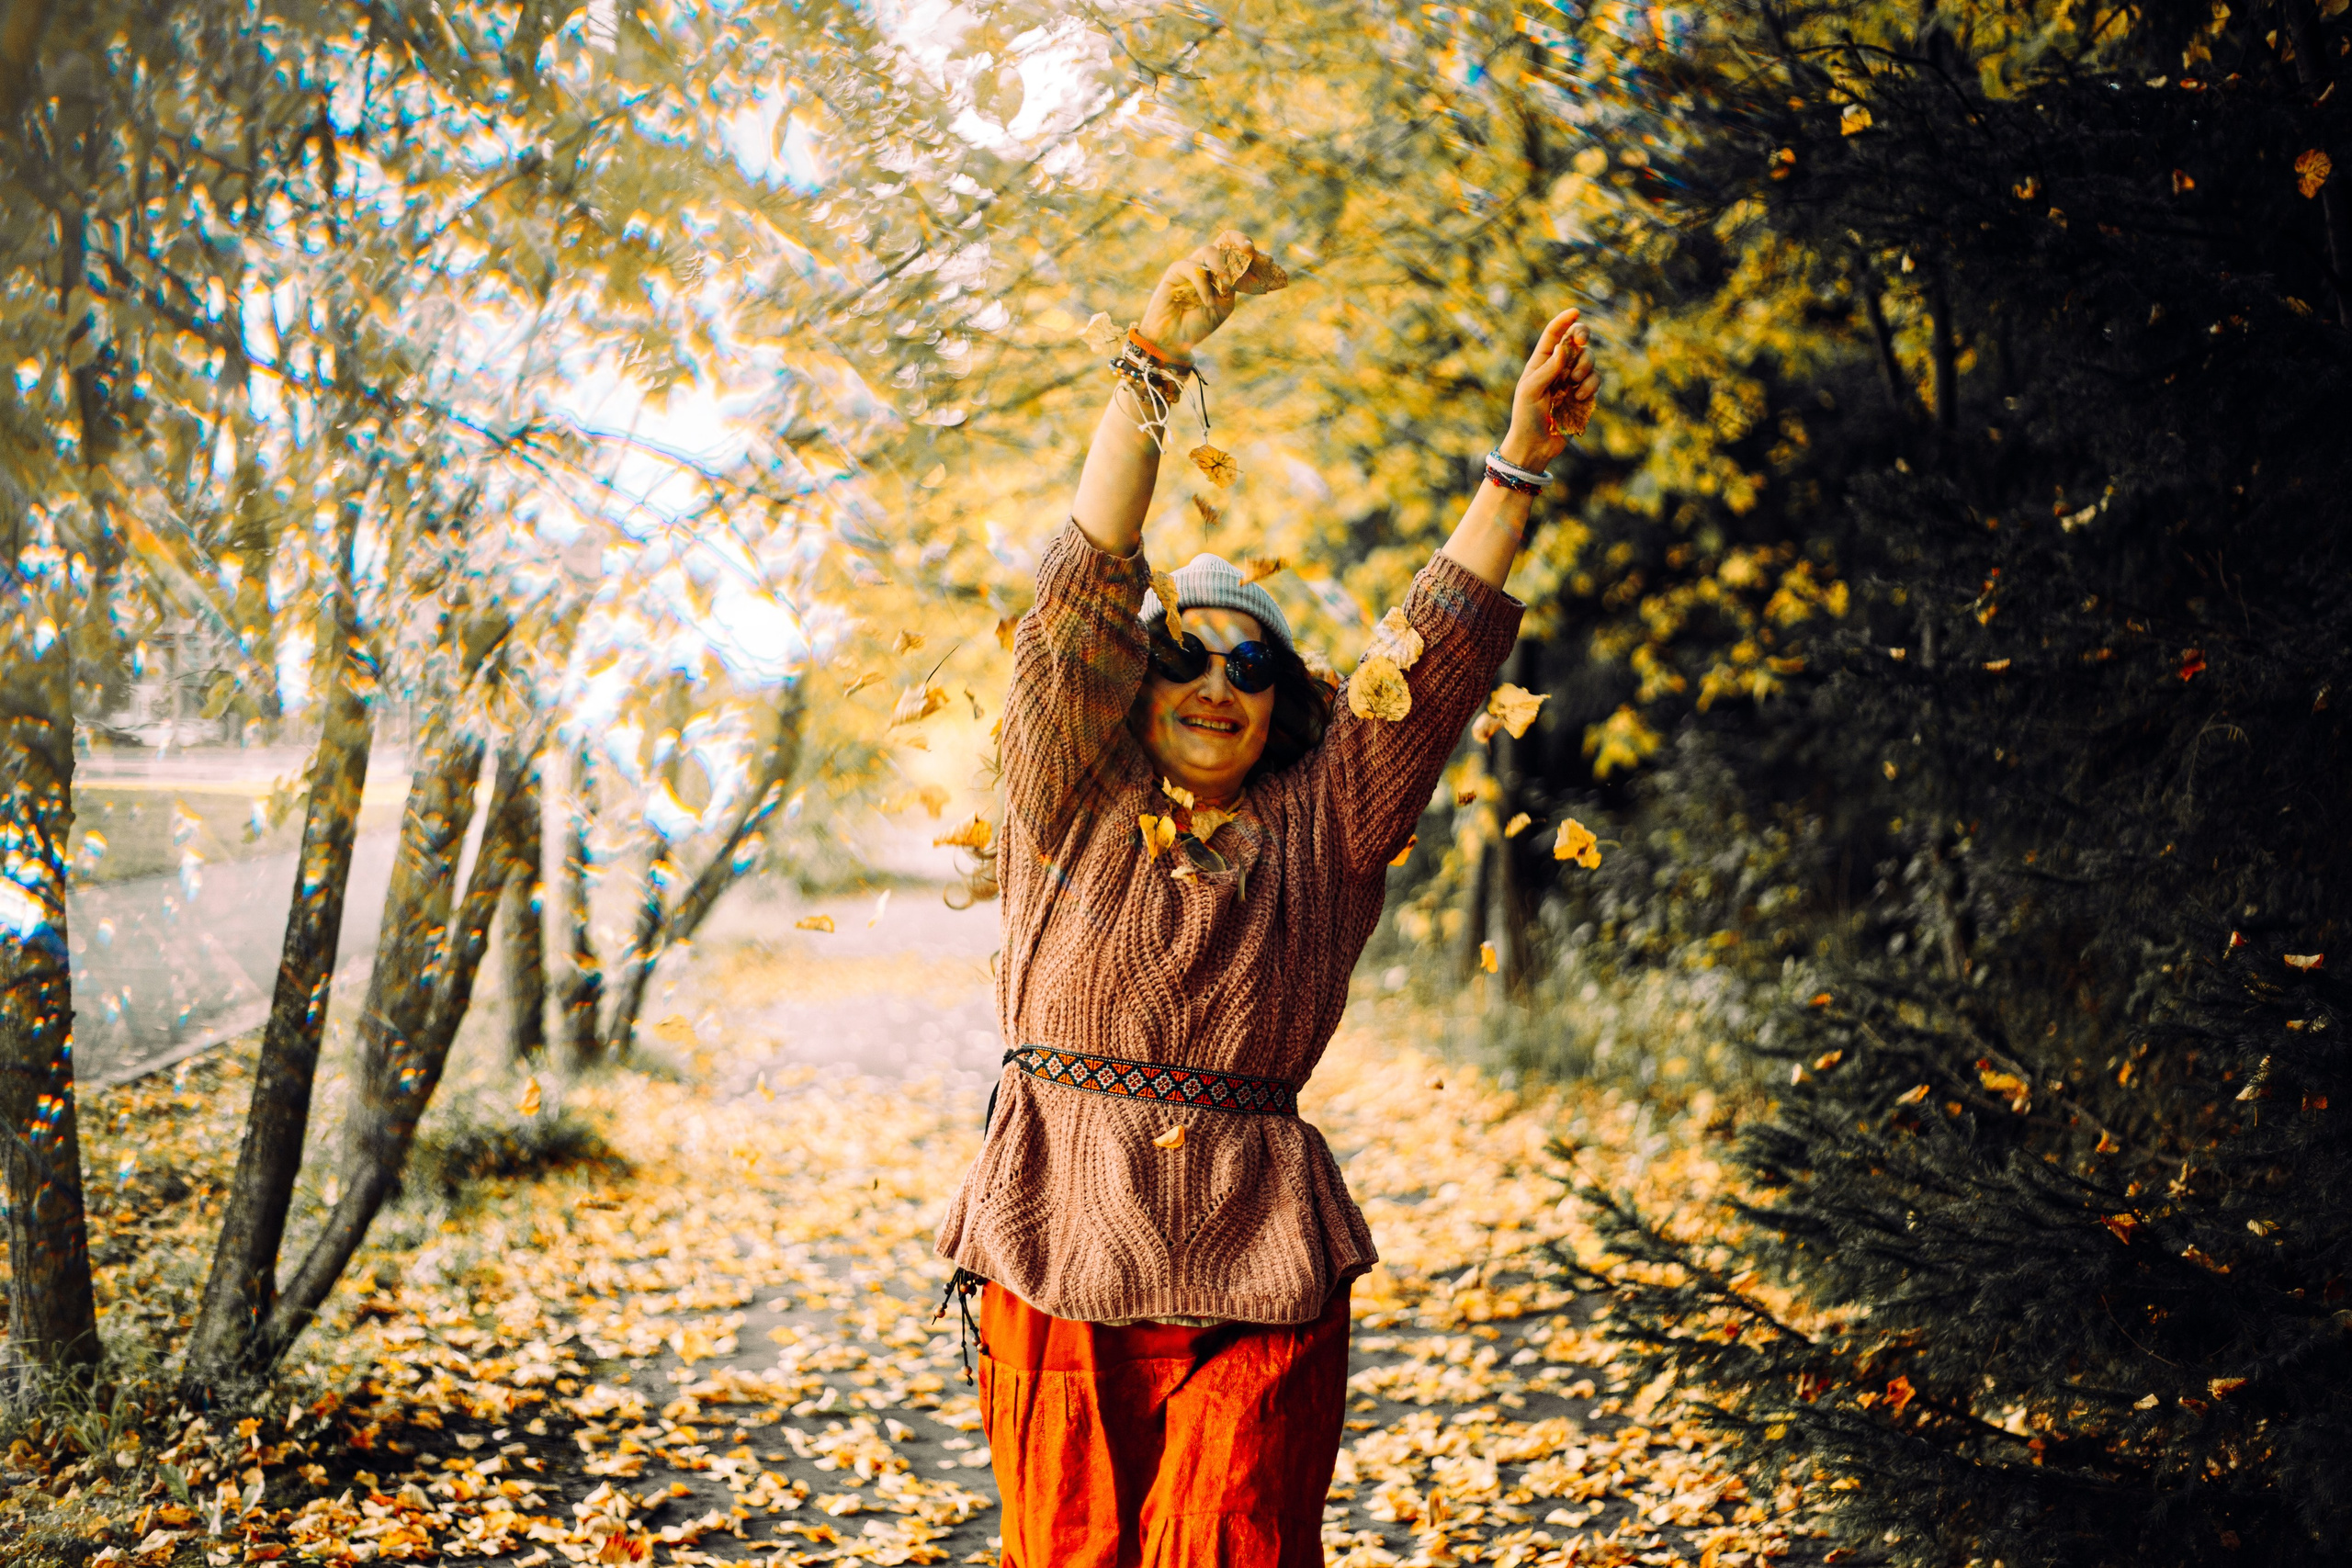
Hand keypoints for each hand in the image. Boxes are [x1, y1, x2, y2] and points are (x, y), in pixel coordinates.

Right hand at [1136, 229, 1285, 363]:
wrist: (1175, 339)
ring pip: (1209, 251)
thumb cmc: (1199, 323)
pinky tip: (1208, 302)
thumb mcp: (1225, 306)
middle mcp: (1208, 265)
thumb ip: (1234, 288)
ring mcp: (1192, 265)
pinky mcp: (1176, 271)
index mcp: (1223, 272)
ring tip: (1227, 285)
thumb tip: (1244, 272)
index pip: (1238, 253)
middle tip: (1250, 251)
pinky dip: (1203, 285)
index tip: (1268, 259)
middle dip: (1240, 241)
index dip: (1252, 253)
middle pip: (1224, 240)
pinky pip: (1194, 269)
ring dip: (1221, 266)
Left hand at [1497, 308, 1598, 471]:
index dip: (1564, 321)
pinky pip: (1595, 380)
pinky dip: (1590, 385)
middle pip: (1577, 341)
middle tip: (1581, 341)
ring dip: (1585, 367)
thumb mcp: (1531, 390)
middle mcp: (1558, 367)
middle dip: (1582, 337)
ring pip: (1589, 360)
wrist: (1535, 445)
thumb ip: (1548, 369)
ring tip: (1574, 383)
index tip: (1575, 311)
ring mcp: (1572, 381)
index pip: (1553, 334)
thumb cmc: (1526, 416)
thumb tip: (1563, 348)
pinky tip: (1579, 397)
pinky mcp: (1584, 395)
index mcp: (1540, 361)